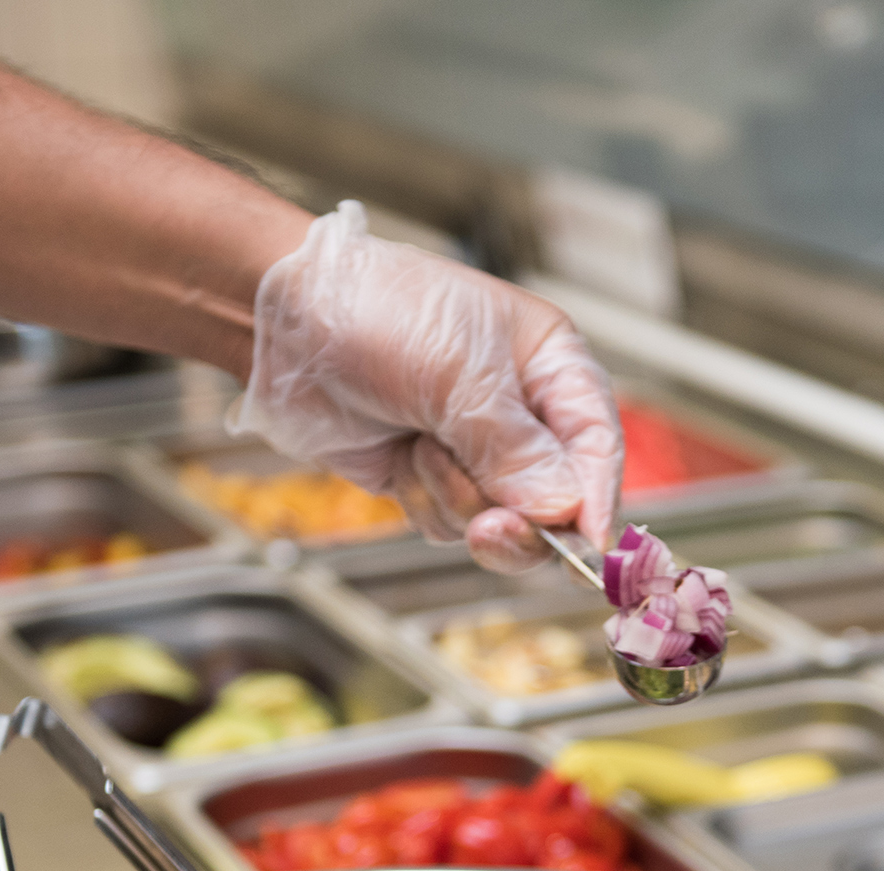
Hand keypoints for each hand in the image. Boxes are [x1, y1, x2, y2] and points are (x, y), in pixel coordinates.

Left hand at [229, 201, 623, 572]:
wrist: (285, 323)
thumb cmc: (378, 313)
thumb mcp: (460, 375)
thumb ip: (517, 450)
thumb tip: (564, 510)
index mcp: (551, 367)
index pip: (598, 446)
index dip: (598, 500)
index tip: (588, 544)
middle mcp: (521, 414)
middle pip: (555, 503)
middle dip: (518, 520)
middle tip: (488, 528)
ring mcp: (474, 450)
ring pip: (499, 523)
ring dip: (455, 499)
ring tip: (420, 446)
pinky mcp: (430, 477)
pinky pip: (448, 524)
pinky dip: (422, 500)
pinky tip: (398, 457)